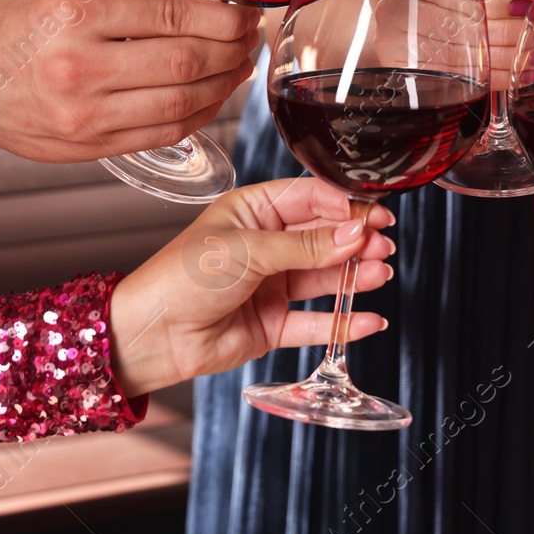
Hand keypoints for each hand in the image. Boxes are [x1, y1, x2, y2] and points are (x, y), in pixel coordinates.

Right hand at [0, 0, 261, 159]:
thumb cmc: (10, 29)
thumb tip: (197, 11)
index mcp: (75, 15)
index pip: (174, 16)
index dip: (225, 19)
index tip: (246, 14)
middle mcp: (79, 66)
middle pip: (186, 63)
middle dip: (232, 51)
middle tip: (250, 40)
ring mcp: (83, 115)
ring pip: (180, 106)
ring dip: (222, 87)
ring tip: (238, 68)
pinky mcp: (86, 148)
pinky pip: (160, 136)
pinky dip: (196, 118)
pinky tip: (209, 99)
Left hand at [106, 178, 396, 394]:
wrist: (151, 334)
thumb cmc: (181, 277)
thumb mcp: (247, 249)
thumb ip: (305, 245)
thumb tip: (355, 232)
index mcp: (253, 210)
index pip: (310, 199)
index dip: (345, 205)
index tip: (377, 214)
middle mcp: (266, 244)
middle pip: (323, 237)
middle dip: (355, 241)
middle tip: (382, 246)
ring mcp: (270, 285)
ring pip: (324, 277)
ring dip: (354, 277)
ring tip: (380, 274)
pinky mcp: (272, 324)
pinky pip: (315, 322)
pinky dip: (342, 322)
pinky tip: (367, 319)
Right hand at [387, 0, 533, 91]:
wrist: (394, 27)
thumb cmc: (428, 2)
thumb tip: (525, 6)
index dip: (497, 0)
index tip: (526, 8)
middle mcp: (399, 10)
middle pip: (464, 25)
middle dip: (511, 33)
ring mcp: (399, 46)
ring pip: (466, 55)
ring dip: (510, 58)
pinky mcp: (409, 75)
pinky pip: (461, 79)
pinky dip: (495, 78)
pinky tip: (519, 75)